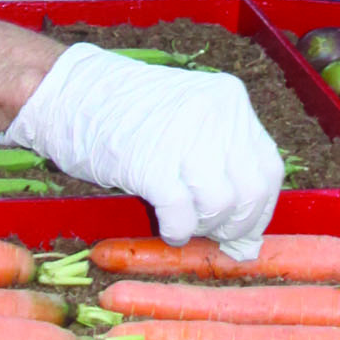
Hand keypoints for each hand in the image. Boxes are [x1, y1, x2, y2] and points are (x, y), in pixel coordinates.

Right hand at [3, 46, 281, 256]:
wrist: (69, 94)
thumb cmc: (127, 114)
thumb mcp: (187, 126)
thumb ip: (222, 169)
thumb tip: (248, 246)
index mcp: (231, 100)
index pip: (269, 169)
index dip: (260, 209)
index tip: (244, 231)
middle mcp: (217, 114)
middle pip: (251, 191)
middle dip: (235, 226)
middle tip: (211, 235)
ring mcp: (186, 136)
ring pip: (220, 205)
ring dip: (204, 228)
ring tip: (183, 223)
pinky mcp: (153, 162)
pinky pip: (182, 214)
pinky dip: (177, 230)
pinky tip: (167, 228)